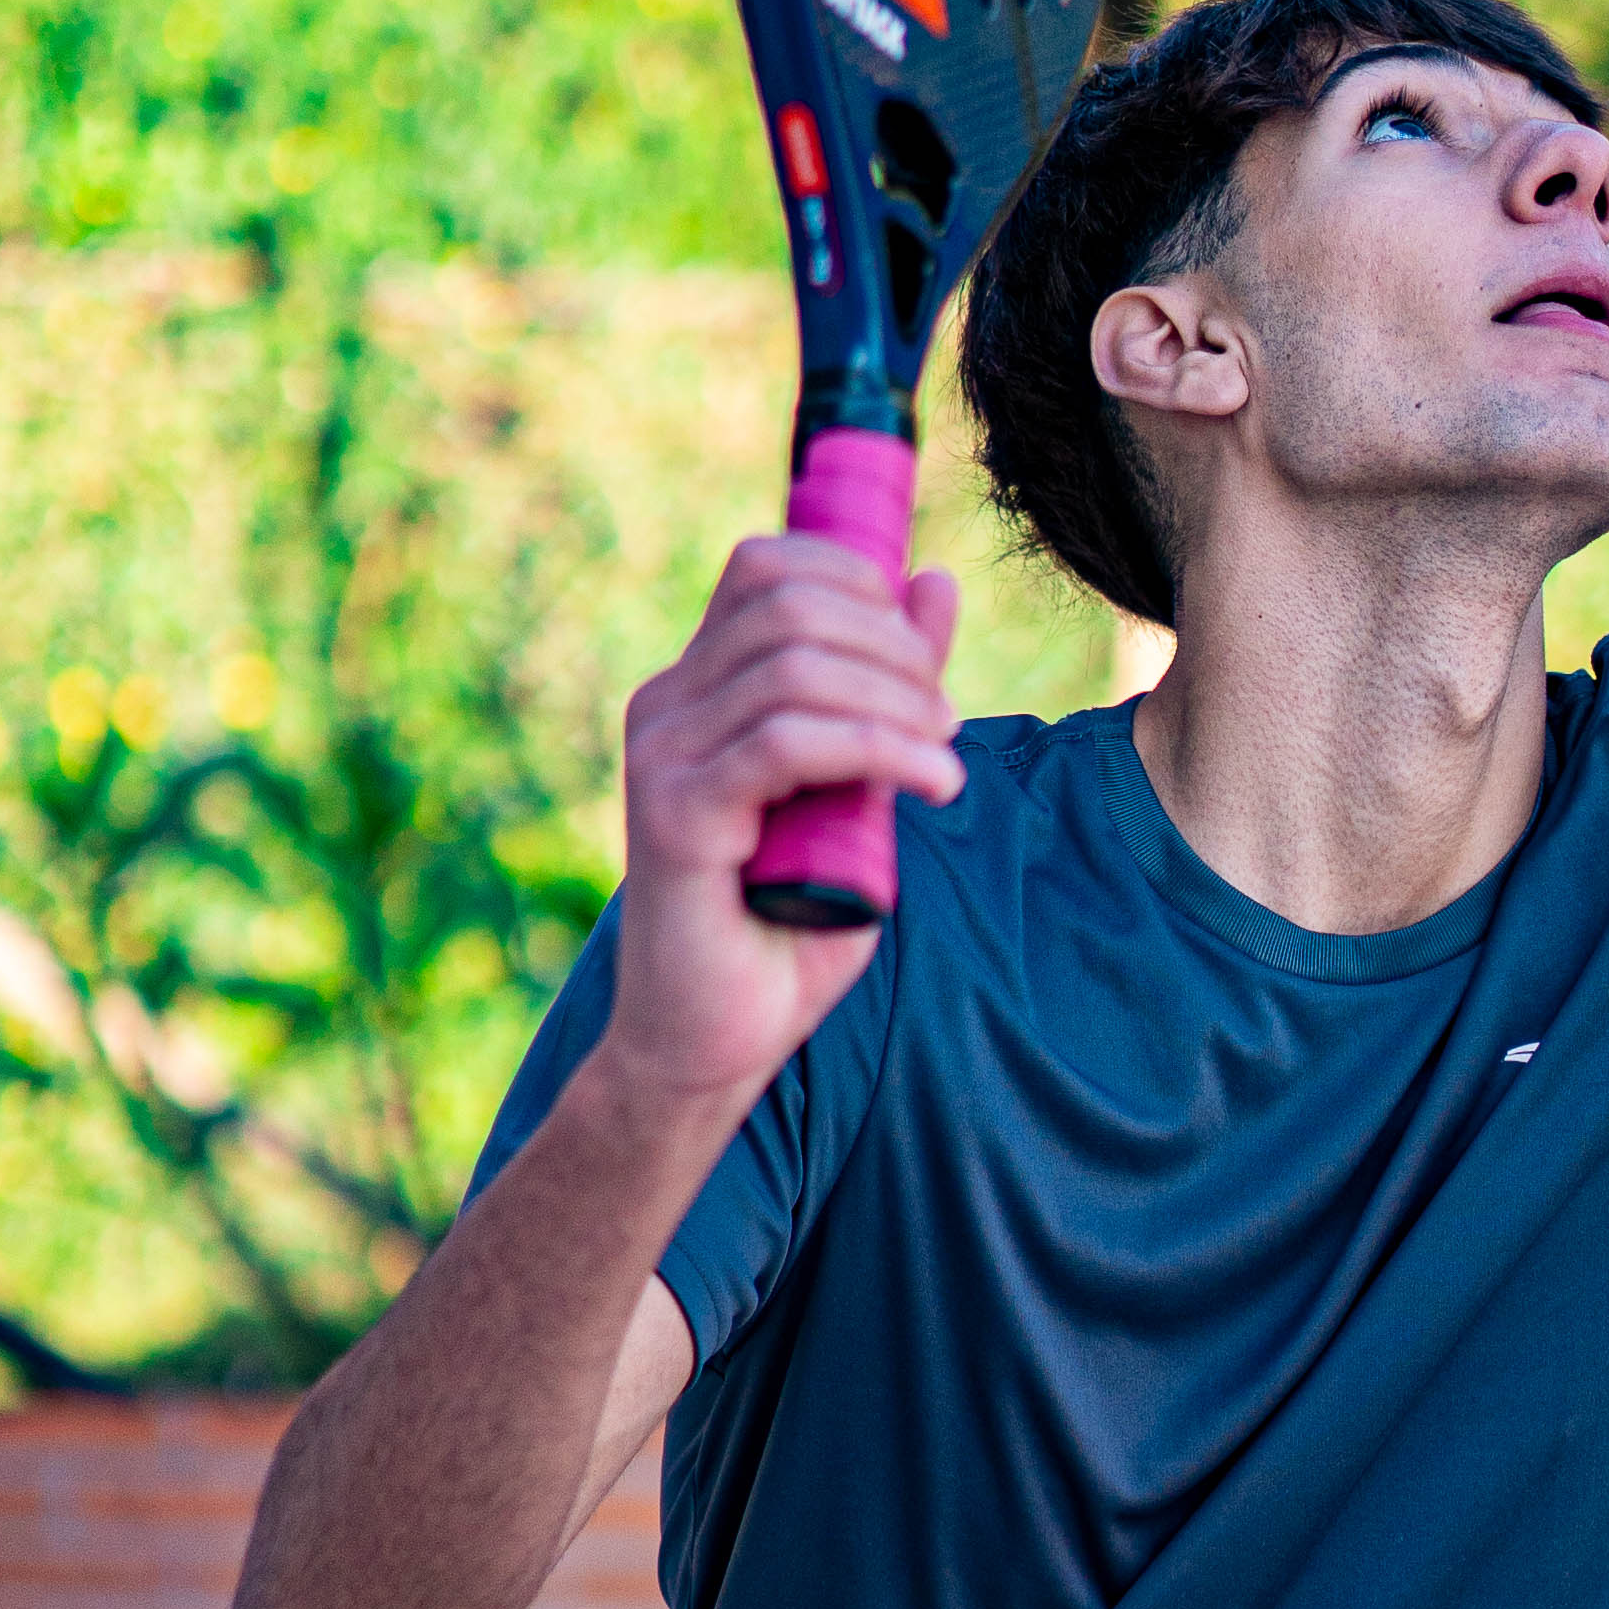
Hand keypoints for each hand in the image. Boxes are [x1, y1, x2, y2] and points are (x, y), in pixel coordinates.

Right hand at [602, 535, 962, 1116]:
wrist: (714, 1043)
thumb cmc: (788, 922)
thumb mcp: (859, 785)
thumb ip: (888, 689)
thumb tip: (934, 579)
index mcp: (696, 688)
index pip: (767, 566)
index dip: (858, 581)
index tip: (923, 656)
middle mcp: (666, 706)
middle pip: (787, 601)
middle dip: (893, 645)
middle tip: (947, 718)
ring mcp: (661, 756)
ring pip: (794, 666)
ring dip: (897, 700)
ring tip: (944, 757)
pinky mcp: (673, 814)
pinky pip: (786, 741)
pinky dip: (878, 749)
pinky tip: (932, 785)